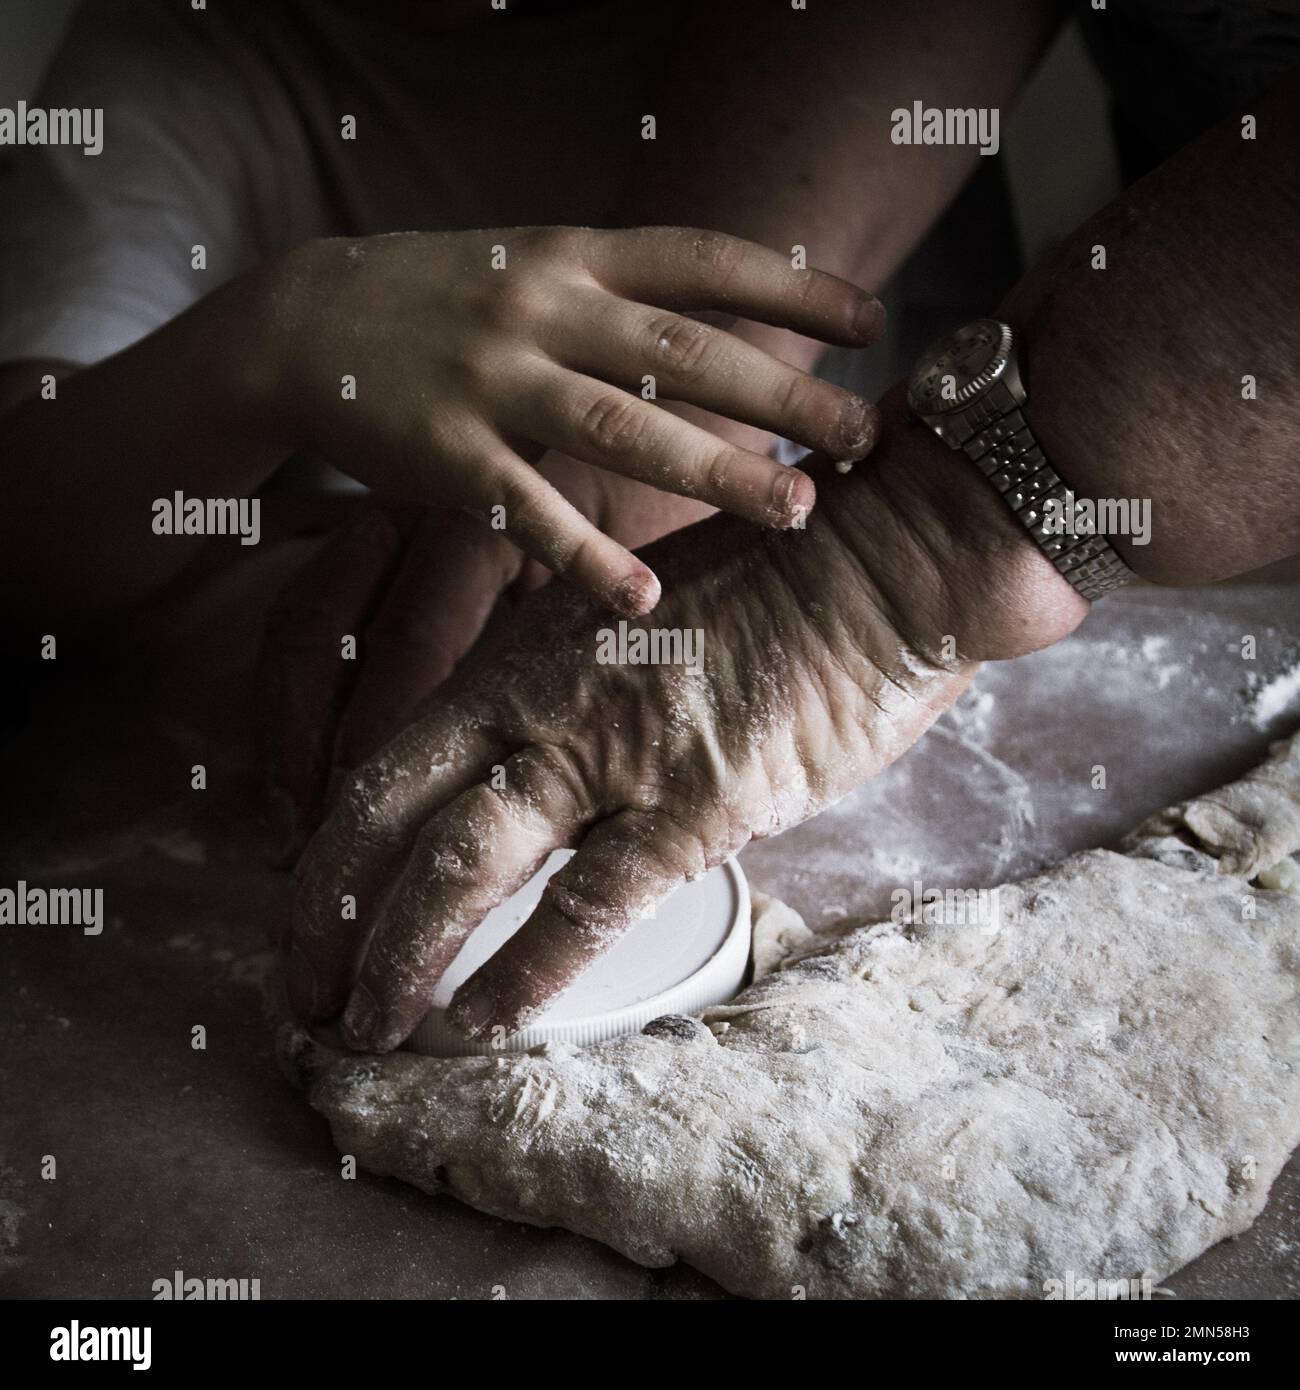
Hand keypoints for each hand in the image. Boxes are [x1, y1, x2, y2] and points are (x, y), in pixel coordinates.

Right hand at [251, 226, 884, 612]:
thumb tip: (721, 326)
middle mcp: (543, 309)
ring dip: (716, 473)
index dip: (794, 288)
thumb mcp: (530, 264)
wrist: (302, 318)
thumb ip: (614, 290)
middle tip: (863, 438)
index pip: (703, 260)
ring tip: (796, 512)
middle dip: (783, 395)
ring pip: (623, 429)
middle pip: (685, 352)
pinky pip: (528, 510)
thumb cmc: (439, 298)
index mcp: (572, 257)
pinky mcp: (446, 452)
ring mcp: (493, 379)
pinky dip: (585, 554)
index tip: (873, 323)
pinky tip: (640, 598)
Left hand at [287, 388, 1087, 1051]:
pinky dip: (526, 974)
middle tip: (305, 991)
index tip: (312, 911)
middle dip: (328, 914)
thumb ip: (568, 695)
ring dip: (401, 956)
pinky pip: (589, 904)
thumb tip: (530, 777)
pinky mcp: (697, 799)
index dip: (334, 848)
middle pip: (390, 815)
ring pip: (464, 863)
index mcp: (522, 654)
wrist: (882, 560)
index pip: (386, 760)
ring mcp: (614, 748)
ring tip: (369, 1026)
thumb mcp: (632, 621)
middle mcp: (542, 699)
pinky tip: (486, 1022)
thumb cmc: (770, 585)